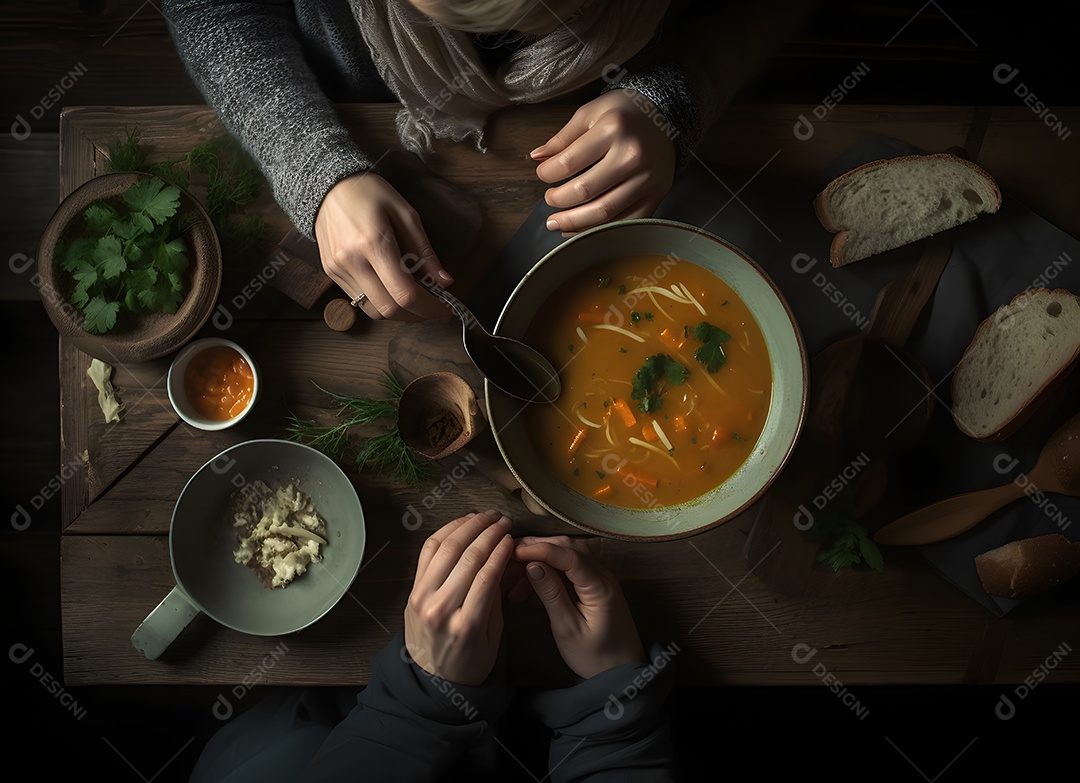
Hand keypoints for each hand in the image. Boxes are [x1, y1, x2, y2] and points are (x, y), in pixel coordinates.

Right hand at [314, 172, 453, 320]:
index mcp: (374, 243)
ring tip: (414, 297)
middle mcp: (352, 261)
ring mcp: (338, 270)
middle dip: (417, 315)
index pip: (405, 294)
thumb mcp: (406, 214)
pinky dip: (381, 301)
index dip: (430, 308)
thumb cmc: (370, 193)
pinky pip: (360, 300)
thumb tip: (444, 281)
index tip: (445, 308)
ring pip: (374, 311)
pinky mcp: (331, 273)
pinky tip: (391, 287)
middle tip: (433, 307)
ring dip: (399, 312)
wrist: (328, 185)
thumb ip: (424, 251)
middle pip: (390, 310)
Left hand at [404, 511, 513, 685]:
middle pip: (467, 557)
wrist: (432, 679)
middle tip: (504, 520)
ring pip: (446, 547)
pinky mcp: (412, 590)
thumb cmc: (470, 661)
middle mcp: (440, 609)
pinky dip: (445, 532)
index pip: (487, 575)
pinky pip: (428, 551)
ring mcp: (422, 597)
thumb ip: (496, 600)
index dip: (501, 549)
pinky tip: (462, 524)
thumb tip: (501, 560)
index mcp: (466, 626)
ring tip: (486, 516)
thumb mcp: (494, 638)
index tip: (512, 536)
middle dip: (489, 532)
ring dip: (468, 526)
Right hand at [513, 536, 645, 678]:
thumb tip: (532, 566)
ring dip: (539, 559)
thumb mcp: (568, 629)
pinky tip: (527, 587)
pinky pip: (568, 569)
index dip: (539, 549)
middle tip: (506, 558)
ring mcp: (599, 578)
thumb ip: (552, 595)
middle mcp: (602, 575)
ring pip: (566, 555)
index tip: (512, 552)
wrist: (621, 671)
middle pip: (567, 548)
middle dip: (535, 549)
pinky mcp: (593, 586)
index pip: (568, 555)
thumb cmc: (595, 657)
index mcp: (600, 586)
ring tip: (511, 575)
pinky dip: (547, 572)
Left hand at [531, 89, 676, 234]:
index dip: (547, 174)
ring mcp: (646, 179)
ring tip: (556, 223)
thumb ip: (563, 137)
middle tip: (549, 200)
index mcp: (613, 129)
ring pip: (603, 213)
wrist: (666, 117)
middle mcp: (632, 155)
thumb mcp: (591, 113)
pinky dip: (598, 231)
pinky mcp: (656, 196)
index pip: (569, 162)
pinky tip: (580, 230)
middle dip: (558, 200)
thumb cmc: (625, 114)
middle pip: (585, 191)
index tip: (543, 175)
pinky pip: (624, 223)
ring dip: (573, 223)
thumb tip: (537, 157)